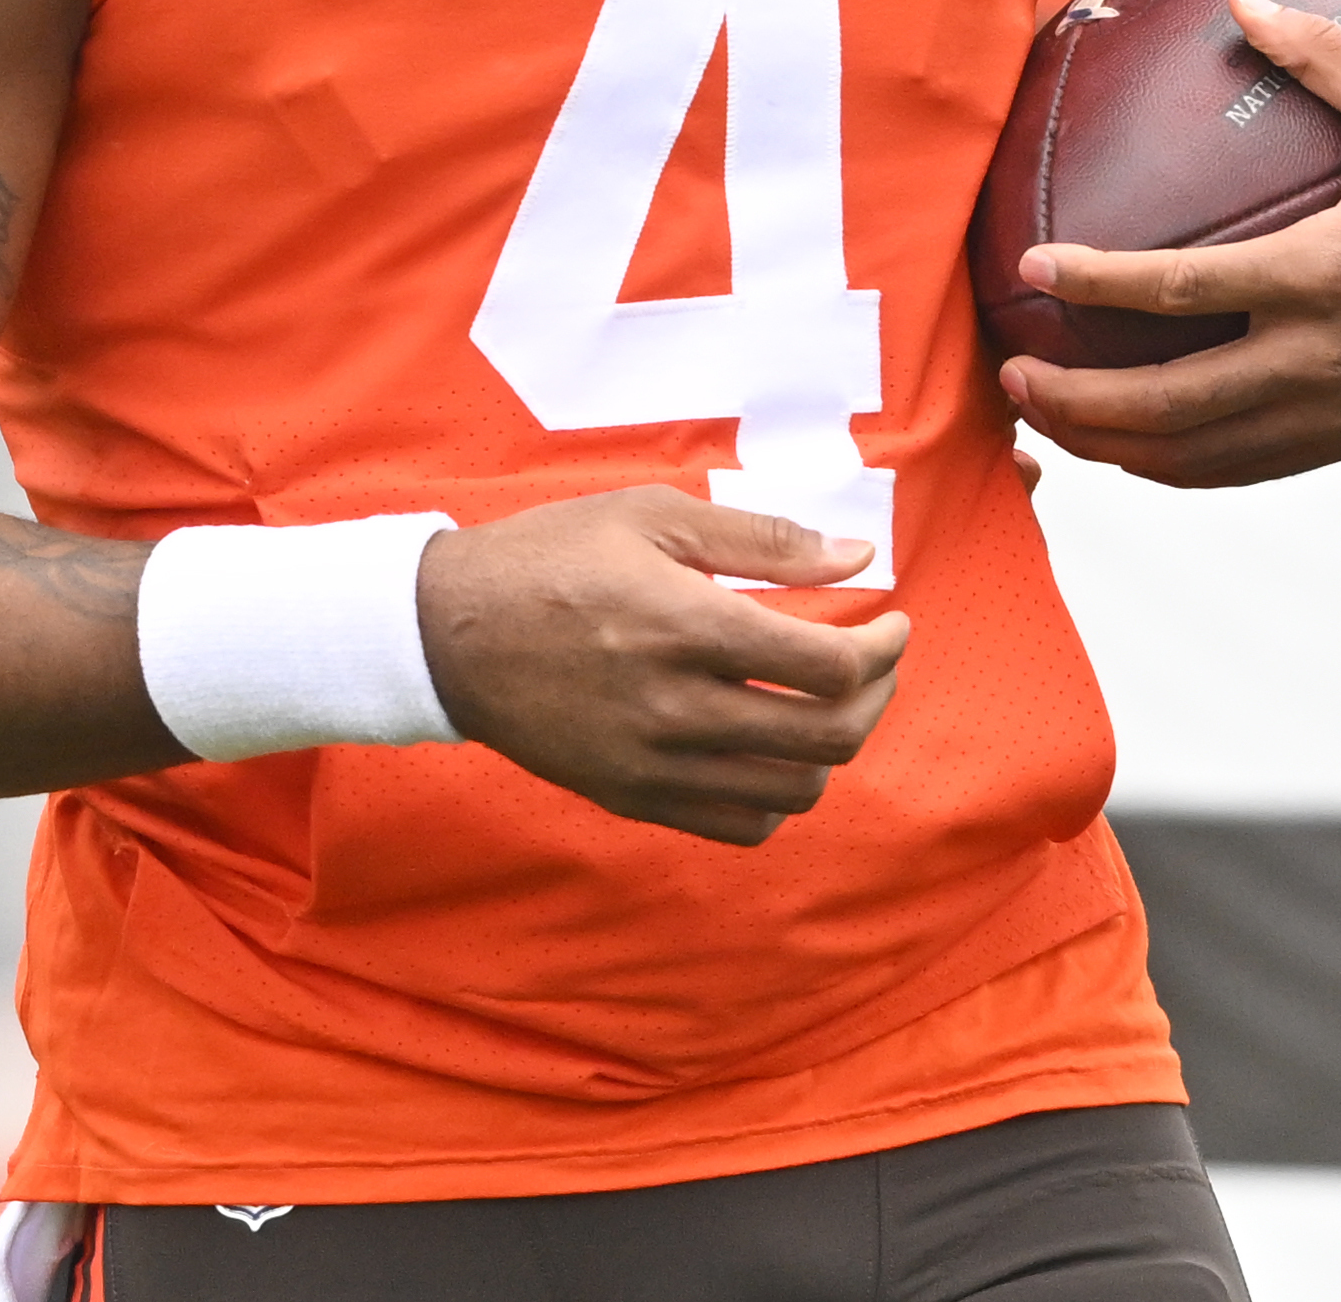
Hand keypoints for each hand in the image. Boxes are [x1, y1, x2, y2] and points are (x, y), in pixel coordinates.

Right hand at [415, 489, 909, 844]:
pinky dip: (779, 795)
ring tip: (830, 703)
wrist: (448, 634)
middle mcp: (674, 708)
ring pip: (792, 791)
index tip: (892, 624)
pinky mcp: (631, 797)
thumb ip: (763, 541)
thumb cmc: (552, 556)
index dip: (883, 650)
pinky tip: (775, 749)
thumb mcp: (653, 515)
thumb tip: (857, 559)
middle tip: (876, 662)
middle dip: (876, 698)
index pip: (825, 669)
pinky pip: (738, 825)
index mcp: (685, 627)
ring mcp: (652, 764)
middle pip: (826, 738)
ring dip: (833, 749)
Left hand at [1000, 0, 1340, 485]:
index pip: (1185, 290)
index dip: (1100, 283)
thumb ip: (1323, 54)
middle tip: (1008, 366)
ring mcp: (1329, 413)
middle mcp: (1321, 357)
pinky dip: (1168, 465)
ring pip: (1193, 455)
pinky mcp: (1340, 444)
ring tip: (1041, 413)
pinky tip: (1122, 439)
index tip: (1036, 265)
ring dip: (1108, 444)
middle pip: (1169, 403)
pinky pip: (1234, 469)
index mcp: (1327, 271)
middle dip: (1074, 399)